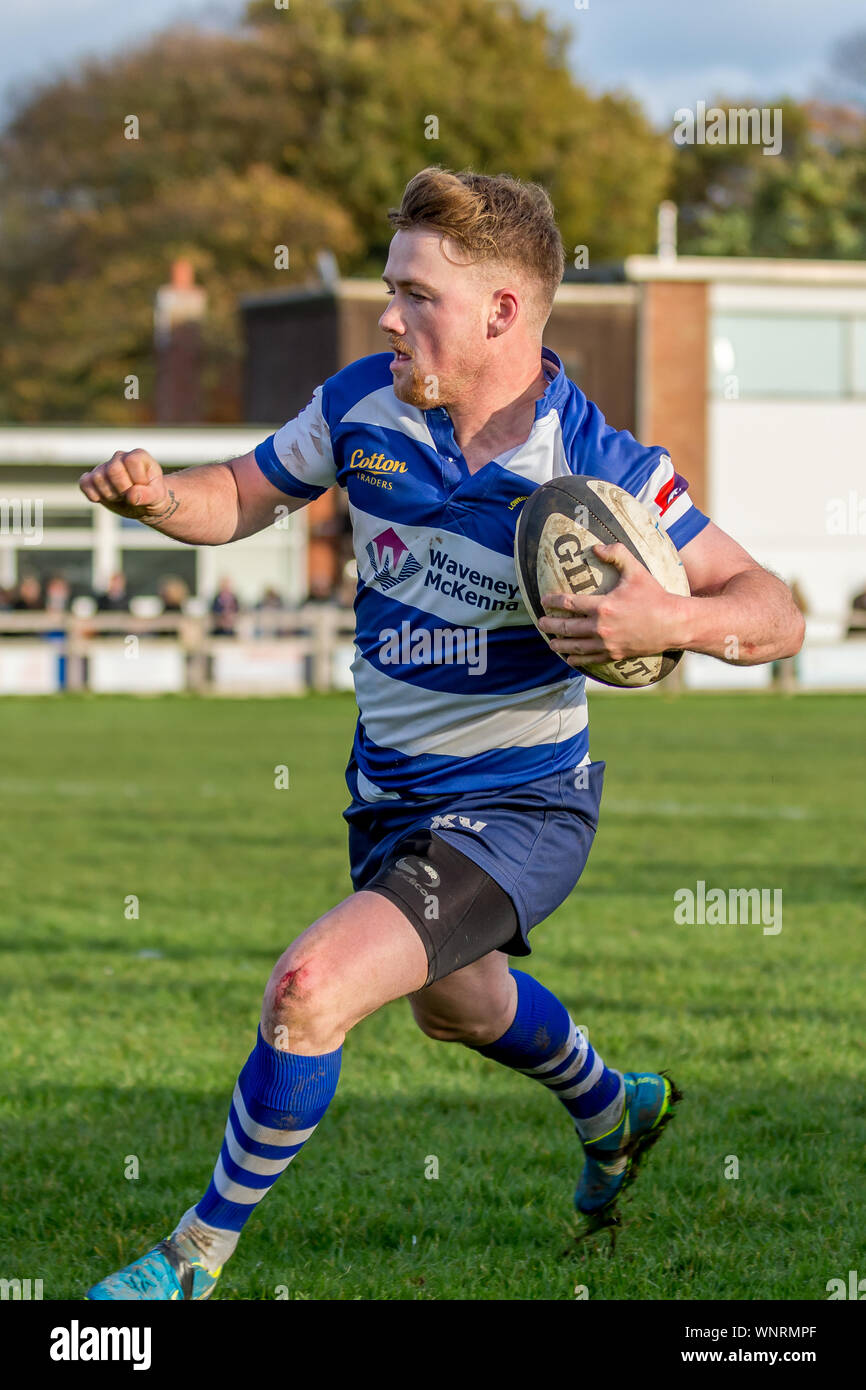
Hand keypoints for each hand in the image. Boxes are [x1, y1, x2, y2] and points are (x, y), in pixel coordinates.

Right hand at [79, 449, 173, 521]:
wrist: (144, 505)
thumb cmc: (154, 497)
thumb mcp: (158, 498)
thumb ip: (149, 495)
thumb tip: (132, 495)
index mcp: (138, 455)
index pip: (131, 461)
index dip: (137, 480)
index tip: (144, 488)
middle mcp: (120, 457)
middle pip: (113, 470)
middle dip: (122, 489)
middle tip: (130, 496)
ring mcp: (104, 467)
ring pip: (98, 478)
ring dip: (110, 495)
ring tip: (121, 497)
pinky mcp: (93, 478)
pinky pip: (84, 483)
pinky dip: (93, 495)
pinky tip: (105, 499)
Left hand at [538, 542, 685, 664]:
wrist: (673, 623)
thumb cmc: (654, 595)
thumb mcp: (636, 570)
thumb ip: (617, 554)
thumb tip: (597, 547)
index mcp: (603, 605)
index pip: (569, 603)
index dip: (553, 601)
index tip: (544, 600)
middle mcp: (601, 627)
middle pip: (567, 626)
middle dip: (550, 624)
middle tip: (540, 623)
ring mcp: (607, 643)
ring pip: (575, 646)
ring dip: (560, 644)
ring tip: (550, 643)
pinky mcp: (614, 654)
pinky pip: (590, 659)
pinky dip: (577, 660)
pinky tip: (569, 659)